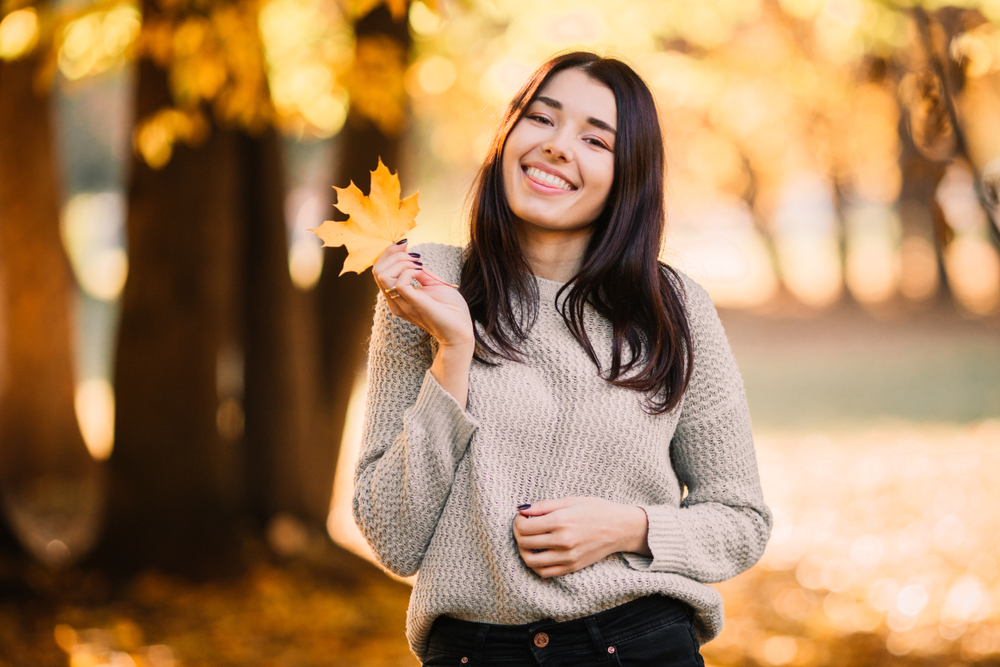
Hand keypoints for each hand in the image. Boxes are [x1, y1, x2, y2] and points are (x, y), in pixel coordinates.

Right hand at [372, 241, 473, 348]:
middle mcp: (395, 301)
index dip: (389, 252)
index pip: (378, 270)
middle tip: (415, 256)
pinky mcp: (414, 305)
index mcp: (396, 297)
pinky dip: (410, 270)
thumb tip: (412, 257)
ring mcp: (403, 305)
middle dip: (394, 254)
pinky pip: (400, 283)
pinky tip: (421, 271)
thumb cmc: (449, 309)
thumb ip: (419, 272)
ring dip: (401, 262)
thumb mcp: (432, 284)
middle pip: (377, 270)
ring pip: (383, 275)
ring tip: (418, 264)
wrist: (461, 330)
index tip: (405, 244)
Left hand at [512, 497, 650, 577]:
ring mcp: (567, 557)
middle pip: (524, 543)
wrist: (620, 528)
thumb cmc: (596, 510)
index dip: (517, 521)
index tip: (521, 517)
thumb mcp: (570, 500)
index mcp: (561, 521)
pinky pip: (545, 572)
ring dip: (523, 551)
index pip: (524, 527)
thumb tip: (521, 509)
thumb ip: (543, 506)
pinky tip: (537, 554)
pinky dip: (535, 565)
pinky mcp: (572, 567)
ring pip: (531, 561)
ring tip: (526, 542)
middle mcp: (563, 541)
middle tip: (521, 527)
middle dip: (517, 534)